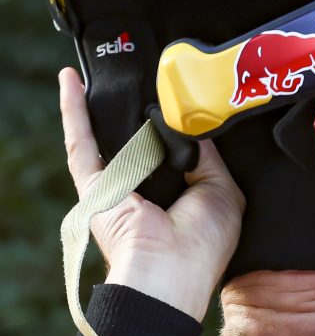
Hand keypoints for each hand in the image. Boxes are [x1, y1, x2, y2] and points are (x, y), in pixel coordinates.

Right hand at [60, 67, 244, 320]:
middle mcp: (148, 192)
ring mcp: (118, 189)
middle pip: (138, 140)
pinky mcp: (94, 188)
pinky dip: (73, 111)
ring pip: (105, 137)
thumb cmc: (204, 242)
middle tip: (139, 69)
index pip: (175, 153)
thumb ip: (207, 155)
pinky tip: (70, 80)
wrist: (171, 271)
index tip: (176, 91)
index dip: (176, 124)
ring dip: (99, 104)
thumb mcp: (223, 189)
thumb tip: (190, 125)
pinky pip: (81, 143)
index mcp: (182, 197)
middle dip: (137, 109)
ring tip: (101, 64)